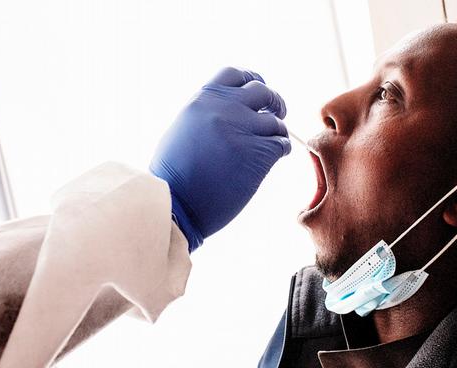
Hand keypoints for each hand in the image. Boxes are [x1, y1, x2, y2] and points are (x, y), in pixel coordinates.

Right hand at [150, 67, 290, 251]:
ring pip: (276, 122)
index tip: (259, 92)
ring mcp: (243, 129)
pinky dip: (282, 150)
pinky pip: (281, 144)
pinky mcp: (257, 153)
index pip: (236, 74)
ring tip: (271, 144)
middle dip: (274, 103)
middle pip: (263, 92)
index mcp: (203, 99)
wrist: (175, 204)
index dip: (252, 81)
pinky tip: (274, 158)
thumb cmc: (174, 175)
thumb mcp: (184, 128)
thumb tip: (230, 108)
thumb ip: (206, 112)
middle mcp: (224, 108)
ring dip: (277, 132)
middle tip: (277, 114)